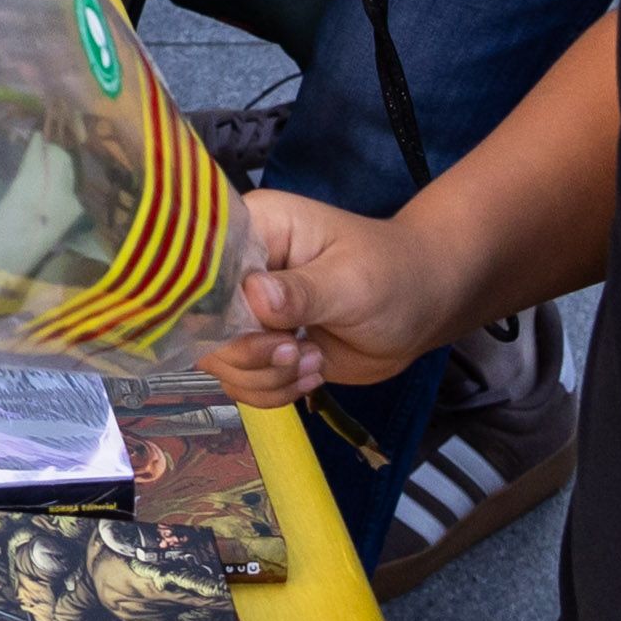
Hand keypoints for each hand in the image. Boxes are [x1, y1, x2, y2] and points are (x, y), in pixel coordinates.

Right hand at [195, 191, 467, 407]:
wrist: (419, 308)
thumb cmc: (391, 276)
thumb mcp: (351, 282)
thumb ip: (302, 292)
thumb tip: (255, 297)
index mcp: (254, 229)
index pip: (202, 266)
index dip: (214, 306)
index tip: (256, 331)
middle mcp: (239, 269)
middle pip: (202, 323)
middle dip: (248, 352)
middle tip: (295, 351)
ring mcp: (247, 311)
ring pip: (219, 360)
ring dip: (266, 377)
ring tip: (313, 363)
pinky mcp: (260, 346)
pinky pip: (241, 381)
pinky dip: (273, 392)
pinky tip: (311, 375)